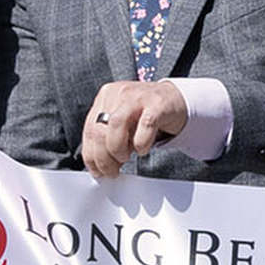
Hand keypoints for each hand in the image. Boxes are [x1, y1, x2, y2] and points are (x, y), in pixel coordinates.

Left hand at [78, 78, 196, 176]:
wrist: (174, 100)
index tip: (97, 171)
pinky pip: (145, 125)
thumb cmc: (145, 114)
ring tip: (125, 158)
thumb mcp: (123, 123)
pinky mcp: (157, 104)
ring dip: (117, 149)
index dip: (91, 155)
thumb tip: (100, 165)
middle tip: (112, 171)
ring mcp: (137, 97)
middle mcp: (118, 93)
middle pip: (99, 129)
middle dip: (103, 158)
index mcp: (106, 97)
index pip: (89, 130)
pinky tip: (143, 149)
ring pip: (116, 124)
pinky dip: (141, 143)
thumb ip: (108, 138)